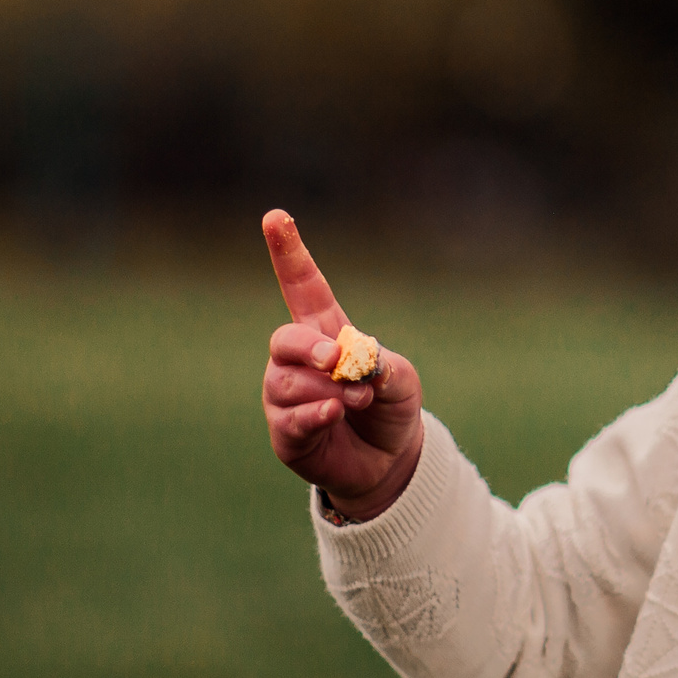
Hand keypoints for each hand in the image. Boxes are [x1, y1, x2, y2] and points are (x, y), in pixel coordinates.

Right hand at [259, 209, 424, 520]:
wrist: (388, 460)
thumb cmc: (390, 407)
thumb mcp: (402, 379)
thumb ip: (382, 364)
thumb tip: (355, 365)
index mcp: (325, 331)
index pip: (303, 286)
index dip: (289, 253)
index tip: (275, 217)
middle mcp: (297, 360)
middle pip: (284, 338)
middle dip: (308, 348)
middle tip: (336, 360)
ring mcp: (285, 396)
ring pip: (287, 383)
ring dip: (327, 390)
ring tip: (357, 399)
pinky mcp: (285, 432)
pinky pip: (290, 418)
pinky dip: (315, 414)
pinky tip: (334, 413)